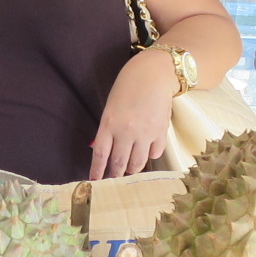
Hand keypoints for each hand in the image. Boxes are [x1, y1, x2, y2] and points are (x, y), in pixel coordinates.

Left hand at [90, 49, 177, 179]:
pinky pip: (154, 154)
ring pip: (137, 164)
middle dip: (115, 175)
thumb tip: (105, 151)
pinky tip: (147, 151)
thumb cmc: (128, 87)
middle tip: (113, 180)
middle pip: (119, 164)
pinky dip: (150, 155)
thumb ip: (108, 129)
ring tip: (129, 169)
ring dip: (132, 169)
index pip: (100, 155)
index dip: (97, 171)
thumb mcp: (111, 107)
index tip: (94, 181)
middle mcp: (126, 132)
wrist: (154, 74)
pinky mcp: (161, 133)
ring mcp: (145, 134)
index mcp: (109, 124)